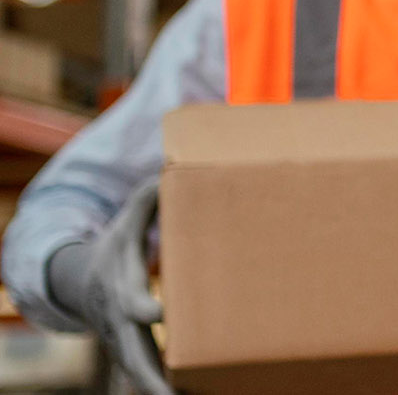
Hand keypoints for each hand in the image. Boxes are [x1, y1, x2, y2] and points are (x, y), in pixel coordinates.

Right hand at [46, 179, 172, 394]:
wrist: (81, 279)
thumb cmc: (117, 243)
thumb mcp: (130, 217)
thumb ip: (151, 197)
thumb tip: (173, 169)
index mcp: (119, 285)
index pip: (130, 302)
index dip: (143, 308)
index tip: (159, 315)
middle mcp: (118, 320)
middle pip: (132, 354)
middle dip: (151, 377)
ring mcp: (122, 341)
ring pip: (139, 375)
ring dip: (160, 391)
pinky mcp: (132, 353)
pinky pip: (147, 377)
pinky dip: (165, 389)